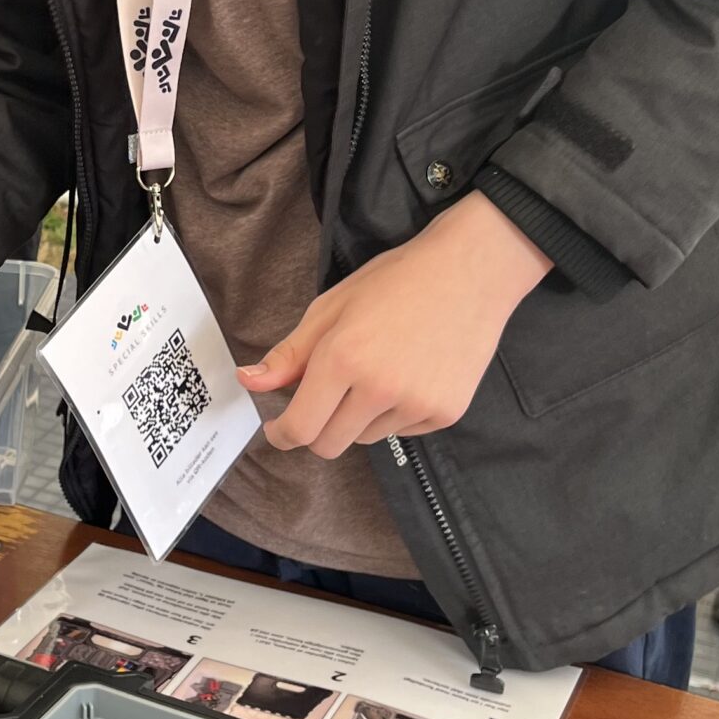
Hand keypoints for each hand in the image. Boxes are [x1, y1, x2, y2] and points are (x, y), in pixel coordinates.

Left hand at [237, 195, 551, 456]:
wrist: (469, 273)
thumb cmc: (395, 281)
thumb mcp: (331, 307)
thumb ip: (289, 354)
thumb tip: (249, 382)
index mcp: (343, 359)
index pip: (300, 428)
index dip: (282, 435)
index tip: (278, 429)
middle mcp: (379, 389)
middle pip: (330, 445)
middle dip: (316, 430)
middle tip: (322, 400)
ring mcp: (416, 405)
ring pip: (365, 439)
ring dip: (357, 419)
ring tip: (375, 373)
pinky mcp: (445, 413)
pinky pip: (402, 431)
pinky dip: (393, 415)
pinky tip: (407, 376)